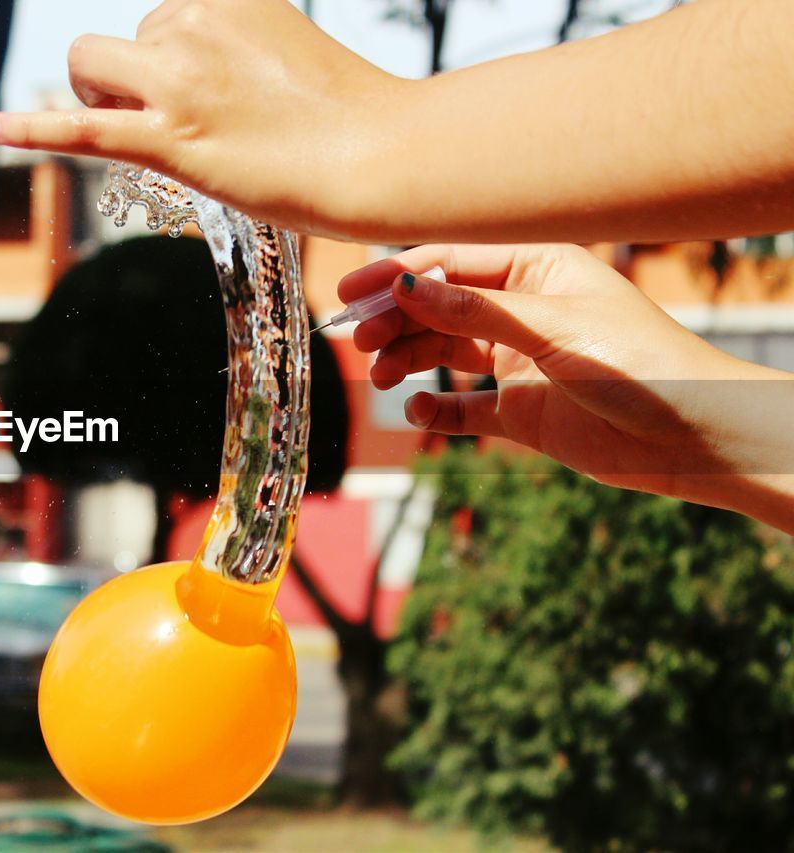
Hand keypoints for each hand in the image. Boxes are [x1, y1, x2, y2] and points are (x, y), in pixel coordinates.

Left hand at [0, 0, 407, 237]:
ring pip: (89, 70)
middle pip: (122, 44)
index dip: (167, 58)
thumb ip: (237, 42)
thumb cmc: (344, 112)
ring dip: (103, 98)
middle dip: (134, 80)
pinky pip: (80, 132)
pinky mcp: (170, 141)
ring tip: (155, 134)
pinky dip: (31, 129)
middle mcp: (192, 21)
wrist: (377, 154)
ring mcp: (178, 82)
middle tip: (191, 123)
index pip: (159, 17)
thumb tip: (207, 76)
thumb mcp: (285, 44)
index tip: (197, 89)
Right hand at [342, 244, 793, 530]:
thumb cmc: (640, 365)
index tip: (351, 292)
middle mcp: (523, 309)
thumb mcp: (551, 328)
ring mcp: (519, 360)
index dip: (397, 274)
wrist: (692, 440)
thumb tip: (405, 286)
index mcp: (537, 269)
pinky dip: (436, 407)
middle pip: (438, 307)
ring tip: (380, 377)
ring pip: (442, 352)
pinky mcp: (521, 410)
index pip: (451, 261)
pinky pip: (463, 405)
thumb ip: (474, 309)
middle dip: (395, 320)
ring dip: (406, 360)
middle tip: (358, 342)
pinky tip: (417, 409)